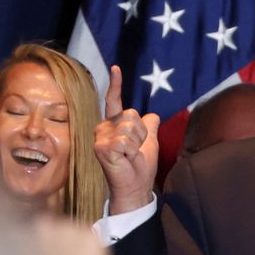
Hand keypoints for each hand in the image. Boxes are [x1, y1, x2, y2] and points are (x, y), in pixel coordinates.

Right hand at [94, 65, 159, 213]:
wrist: (135, 187)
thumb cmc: (140, 167)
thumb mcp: (150, 143)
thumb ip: (150, 128)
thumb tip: (153, 116)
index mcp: (114, 125)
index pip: (115, 102)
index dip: (116, 85)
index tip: (116, 67)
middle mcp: (104, 128)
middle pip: (132, 115)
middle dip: (142, 133)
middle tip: (135, 150)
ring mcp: (101, 137)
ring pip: (131, 127)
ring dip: (137, 143)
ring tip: (130, 156)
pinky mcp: (101, 148)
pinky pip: (126, 141)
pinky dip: (132, 152)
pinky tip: (125, 160)